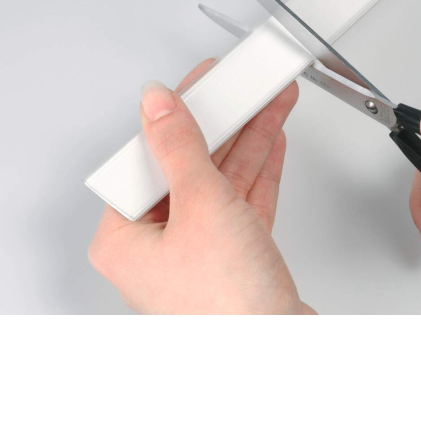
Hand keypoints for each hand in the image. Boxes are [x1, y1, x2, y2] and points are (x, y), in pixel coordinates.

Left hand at [89, 59, 313, 313]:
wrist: (281, 350)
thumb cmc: (227, 304)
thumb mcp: (200, 206)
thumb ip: (181, 148)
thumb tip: (158, 102)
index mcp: (125, 237)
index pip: (150, 157)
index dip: (180, 114)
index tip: (203, 83)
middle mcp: (158, 244)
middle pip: (191, 164)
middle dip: (226, 122)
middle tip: (242, 87)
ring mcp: (200, 249)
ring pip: (223, 178)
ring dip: (250, 138)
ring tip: (269, 100)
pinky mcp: (235, 253)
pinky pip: (244, 198)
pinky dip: (260, 167)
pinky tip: (270, 138)